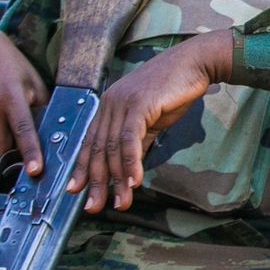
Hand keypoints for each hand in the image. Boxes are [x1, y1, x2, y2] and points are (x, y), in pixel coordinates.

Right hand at [0, 28, 49, 172]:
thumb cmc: (12, 65)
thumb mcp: (33, 82)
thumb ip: (40, 108)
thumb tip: (51, 134)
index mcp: (11, 97)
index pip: (23, 131)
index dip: (30, 153)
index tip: (35, 170)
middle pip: (0, 147)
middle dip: (11, 149)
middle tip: (17, 139)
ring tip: (1, 122)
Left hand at [66, 30, 233, 212]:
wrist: (194, 63)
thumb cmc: (175, 89)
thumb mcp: (152, 119)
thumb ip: (138, 139)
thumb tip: (129, 165)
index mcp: (108, 107)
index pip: (90, 142)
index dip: (81, 168)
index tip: (76, 190)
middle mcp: (109, 104)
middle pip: (98, 149)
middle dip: (95, 181)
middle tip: (93, 207)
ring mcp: (122, 103)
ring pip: (113, 148)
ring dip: (116, 179)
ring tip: (120, 202)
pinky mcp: (139, 104)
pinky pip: (130, 139)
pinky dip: (131, 162)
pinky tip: (134, 181)